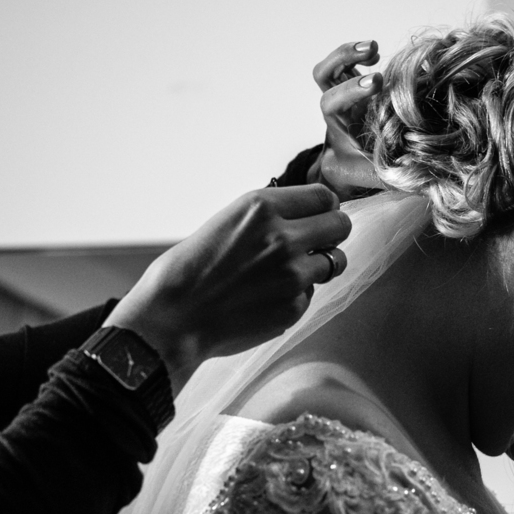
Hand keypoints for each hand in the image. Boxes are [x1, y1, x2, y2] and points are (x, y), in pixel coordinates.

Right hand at [105, 185, 350, 391]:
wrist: (173, 317)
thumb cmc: (190, 269)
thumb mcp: (226, 222)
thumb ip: (267, 217)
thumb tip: (302, 216)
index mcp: (262, 207)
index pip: (324, 196)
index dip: (324, 207)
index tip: (318, 215)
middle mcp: (283, 237)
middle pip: (340, 225)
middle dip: (331, 232)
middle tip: (316, 242)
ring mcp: (292, 274)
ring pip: (334, 261)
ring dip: (319, 265)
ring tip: (291, 272)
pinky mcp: (294, 307)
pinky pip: (311, 294)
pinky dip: (297, 295)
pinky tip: (267, 298)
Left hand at [310, 41, 383, 199]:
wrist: (352, 166)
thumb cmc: (364, 170)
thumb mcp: (377, 175)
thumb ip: (393, 173)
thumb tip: (419, 172)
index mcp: (339, 127)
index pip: (331, 103)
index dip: (350, 91)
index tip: (376, 84)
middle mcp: (338, 107)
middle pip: (324, 77)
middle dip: (347, 64)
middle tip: (375, 62)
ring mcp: (344, 94)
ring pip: (331, 67)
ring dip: (348, 52)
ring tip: (373, 47)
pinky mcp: (354, 85)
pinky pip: (347, 63)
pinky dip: (359, 53)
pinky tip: (376, 54)